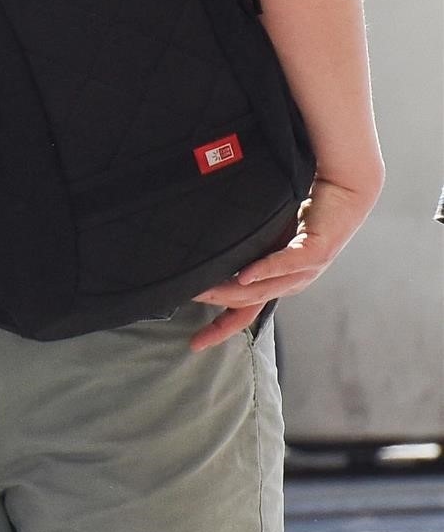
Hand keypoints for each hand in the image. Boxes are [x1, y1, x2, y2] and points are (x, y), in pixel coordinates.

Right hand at [188, 172, 372, 350]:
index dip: (220, 329)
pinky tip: (245, 275)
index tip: (195, 343)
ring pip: (264, 289)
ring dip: (233, 292)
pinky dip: (265, 271)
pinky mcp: (318, 251)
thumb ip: (242, 247)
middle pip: (249, 303)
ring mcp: (307, 269)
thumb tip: (203, 252)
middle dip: (217, 305)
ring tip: (204, 290)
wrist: (345, 188)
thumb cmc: (305, 209)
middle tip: (186, 298)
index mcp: (279, 280)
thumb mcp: (266, 234)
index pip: (246, 312)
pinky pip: (287, 264)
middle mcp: (292, 281)